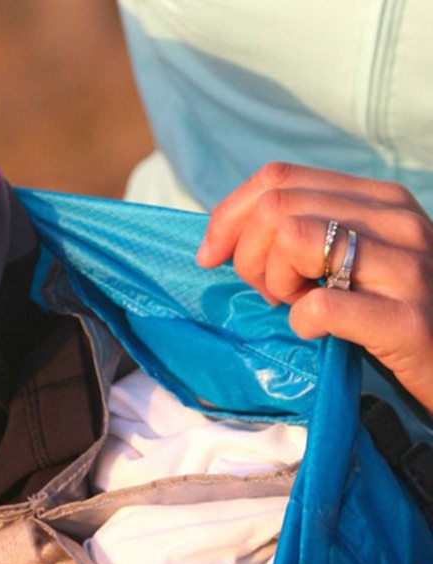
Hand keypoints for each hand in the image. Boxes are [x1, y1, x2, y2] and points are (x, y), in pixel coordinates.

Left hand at [197, 162, 432, 414]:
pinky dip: (301, 322)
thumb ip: (300, 234)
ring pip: (293, 241)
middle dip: (249, 258)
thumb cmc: (384, 314)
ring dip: (275, 283)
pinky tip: (318, 330)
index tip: (211, 257)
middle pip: (276, 209)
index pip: (278, 178)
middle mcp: (395, 220)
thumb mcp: (346, 260)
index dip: (229, 217)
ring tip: (296, 305)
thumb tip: (222, 239)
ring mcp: (405, 266)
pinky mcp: (404, 319)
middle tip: (271, 293)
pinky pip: (319, 306)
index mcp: (376, 199)